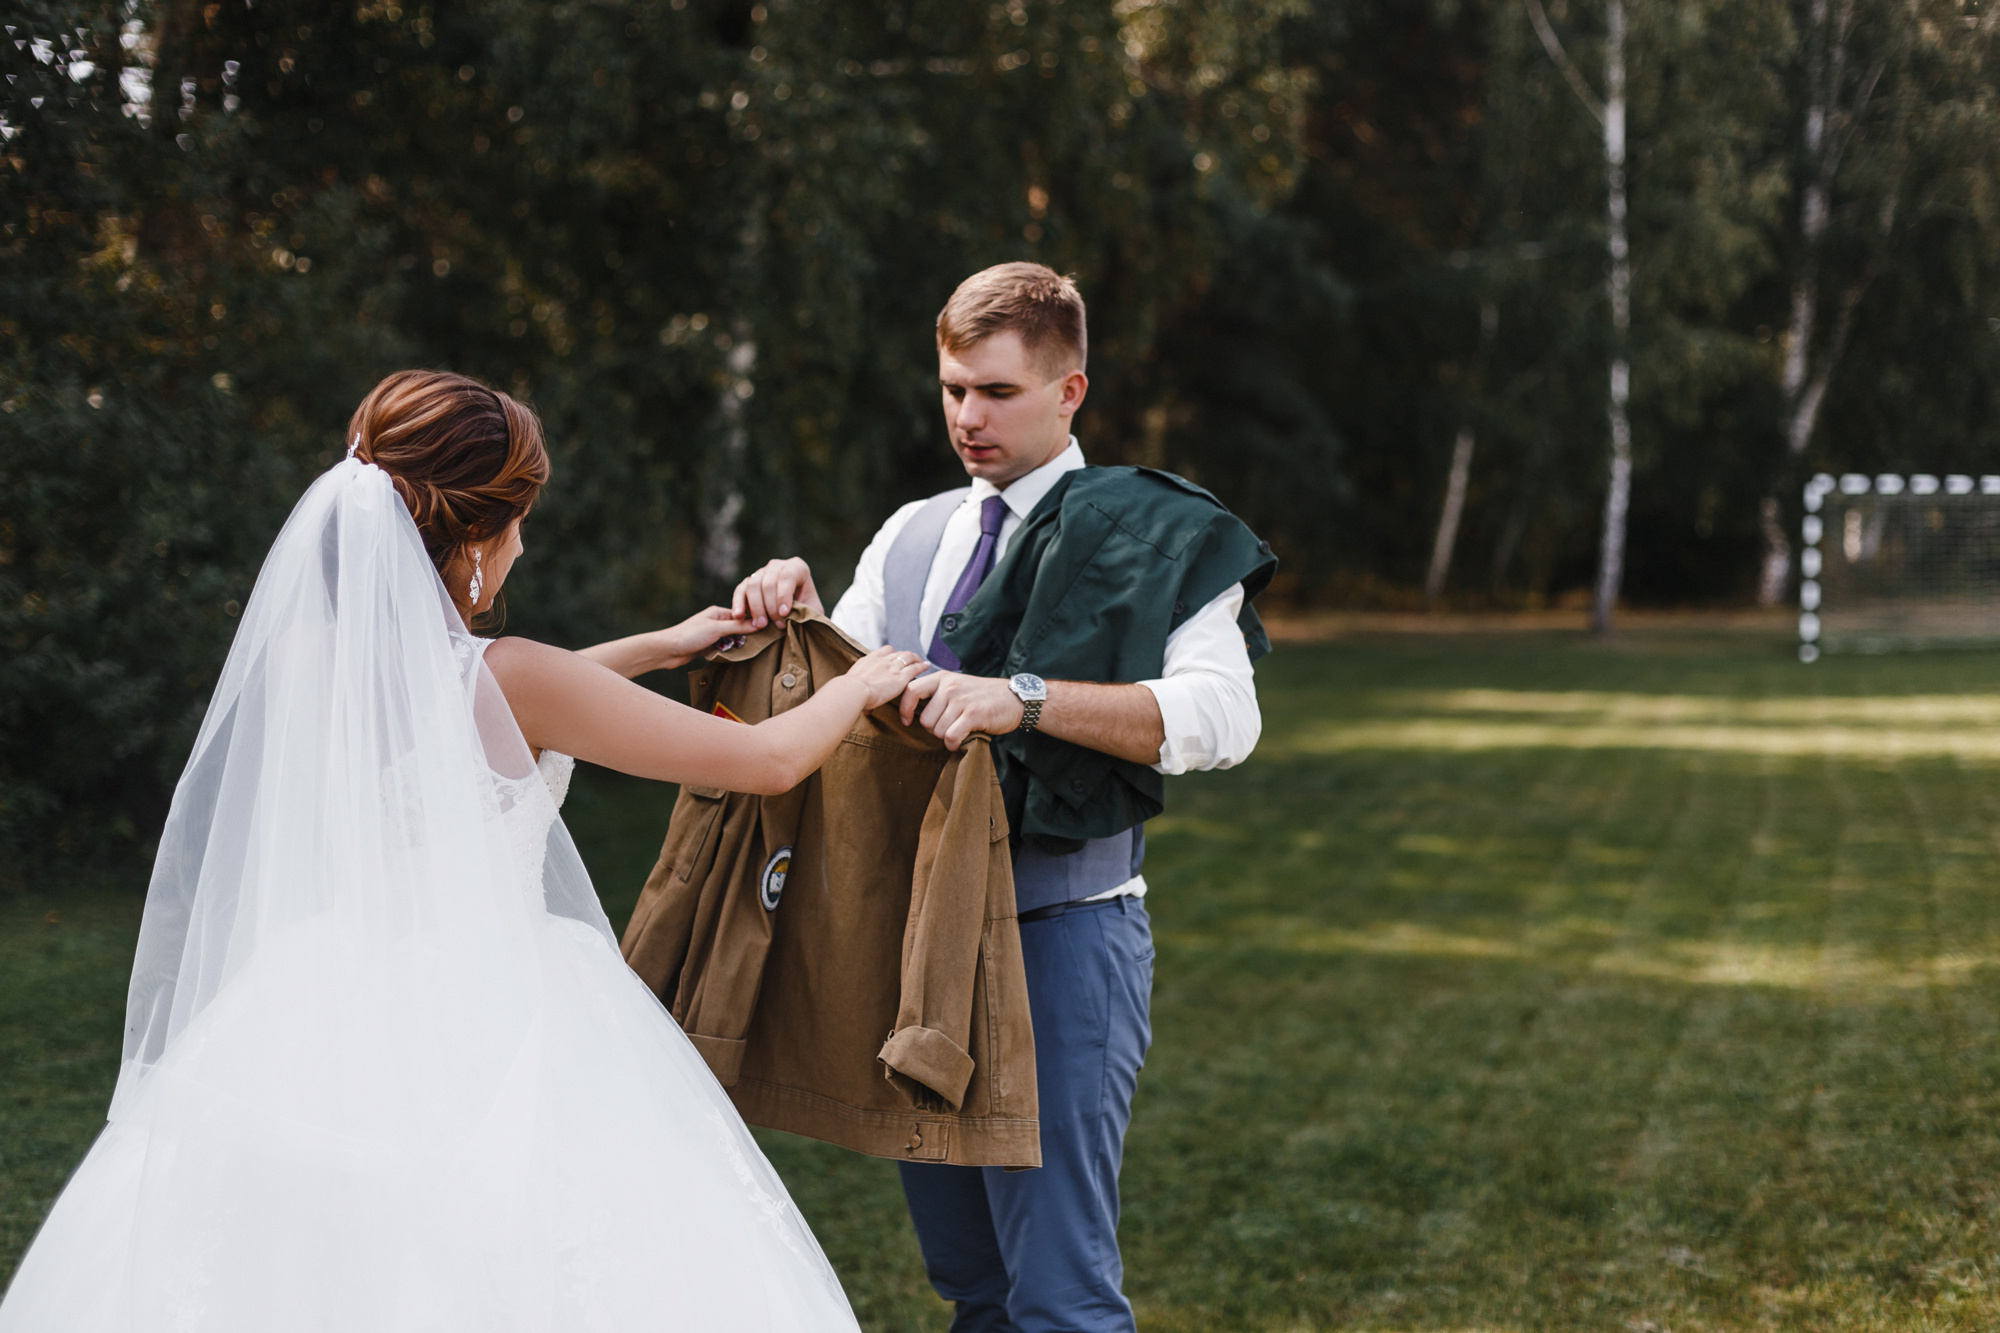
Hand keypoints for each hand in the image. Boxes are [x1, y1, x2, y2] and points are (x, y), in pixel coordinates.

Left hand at [653, 606, 758, 669]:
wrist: (668, 650)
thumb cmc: (689, 635)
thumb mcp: (717, 629)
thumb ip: (738, 627)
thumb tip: (759, 623)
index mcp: (718, 613)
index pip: (742, 615)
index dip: (755, 622)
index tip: (769, 629)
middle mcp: (716, 622)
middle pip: (739, 628)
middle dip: (748, 636)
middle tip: (763, 643)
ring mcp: (713, 635)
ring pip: (733, 640)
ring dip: (739, 646)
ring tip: (751, 651)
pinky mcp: (708, 647)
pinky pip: (725, 649)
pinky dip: (730, 652)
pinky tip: (737, 657)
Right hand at [731, 557, 823, 629]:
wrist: (794, 615)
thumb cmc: (806, 612)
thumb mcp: (812, 611)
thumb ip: (806, 611)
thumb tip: (792, 616)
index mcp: (797, 567)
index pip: (787, 576)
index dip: (784, 595)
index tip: (784, 613)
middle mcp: (777, 566)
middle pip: (769, 582)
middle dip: (771, 606)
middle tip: (777, 625)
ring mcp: (761, 572)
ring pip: (753, 585)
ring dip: (757, 607)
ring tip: (761, 625)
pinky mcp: (748, 582)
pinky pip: (740, 590)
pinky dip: (738, 603)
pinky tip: (738, 616)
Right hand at [843, 647, 930, 709]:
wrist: (853, 690)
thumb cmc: (849, 692)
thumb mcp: (853, 688)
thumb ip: (862, 696)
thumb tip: (867, 710)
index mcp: (868, 660)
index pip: (884, 651)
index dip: (891, 653)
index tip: (895, 657)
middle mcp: (881, 661)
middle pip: (898, 653)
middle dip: (905, 655)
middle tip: (911, 659)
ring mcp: (892, 668)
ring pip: (908, 657)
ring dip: (915, 658)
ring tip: (921, 661)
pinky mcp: (901, 677)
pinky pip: (914, 668)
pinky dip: (921, 666)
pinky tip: (926, 666)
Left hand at [898, 672, 1024, 750]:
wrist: (1015, 698)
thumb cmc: (983, 696)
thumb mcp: (958, 686)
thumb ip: (937, 694)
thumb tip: (913, 713)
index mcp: (943, 678)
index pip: (911, 690)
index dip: (905, 708)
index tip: (907, 721)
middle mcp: (950, 687)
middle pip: (924, 719)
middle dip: (933, 729)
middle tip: (949, 727)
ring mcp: (962, 700)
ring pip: (937, 730)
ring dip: (945, 737)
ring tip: (958, 730)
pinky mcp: (974, 714)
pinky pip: (951, 736)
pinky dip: (953, 744)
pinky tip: (959, 742)